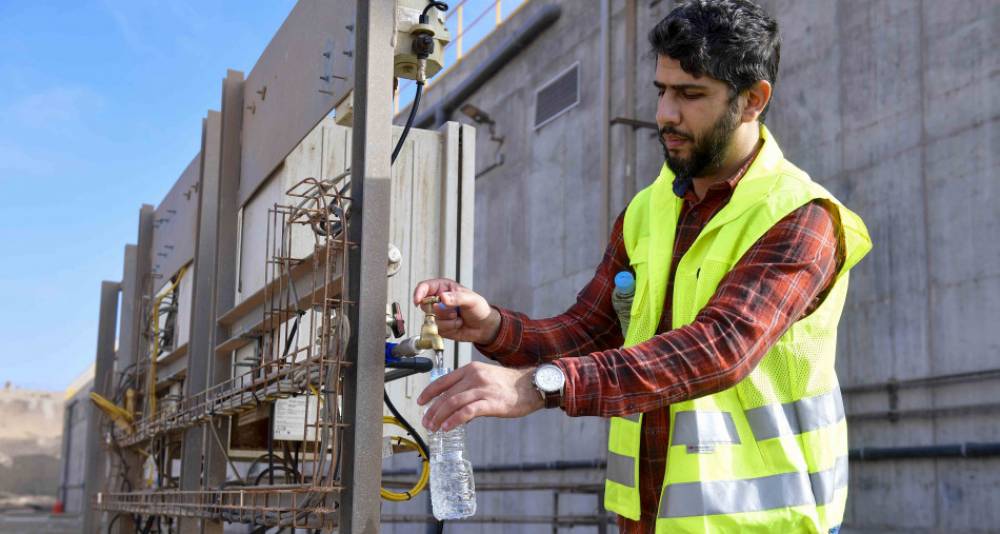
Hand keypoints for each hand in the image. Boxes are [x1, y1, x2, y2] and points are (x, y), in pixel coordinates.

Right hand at [413, 278, 500, 344]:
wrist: (484, 327)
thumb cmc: (479, 309)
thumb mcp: (471, 299)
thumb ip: (457, 297)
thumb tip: (443, 297)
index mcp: (444, 288)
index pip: (425, 287)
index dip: (419, 293)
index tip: (418, 301)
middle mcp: (438, 300)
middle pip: (426, 305)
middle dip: (440, 311)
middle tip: (454, 311)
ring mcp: (438, 314)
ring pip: (432, 319)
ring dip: (447, 321)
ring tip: (458, 318)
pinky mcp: (440, 326)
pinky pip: (437, 329)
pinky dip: (449, 328)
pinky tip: (457, 325)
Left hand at [418, 362, 543, 431]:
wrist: (532, 385)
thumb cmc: (510, 385)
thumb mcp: (486, 378)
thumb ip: (469, 390)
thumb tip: (456, 411)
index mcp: (470, 369)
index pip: (442, 380)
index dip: (429, 392)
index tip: (421, 402)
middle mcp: (474, 376)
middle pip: (445, 394)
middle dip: (432, 410)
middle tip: (426, 422)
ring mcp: (482, 389)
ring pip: (452, 402)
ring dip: (439, 416)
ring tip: (434, 427)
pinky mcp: (491, 402)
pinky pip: (467, 412)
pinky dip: (454, 420)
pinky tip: (448, 427)